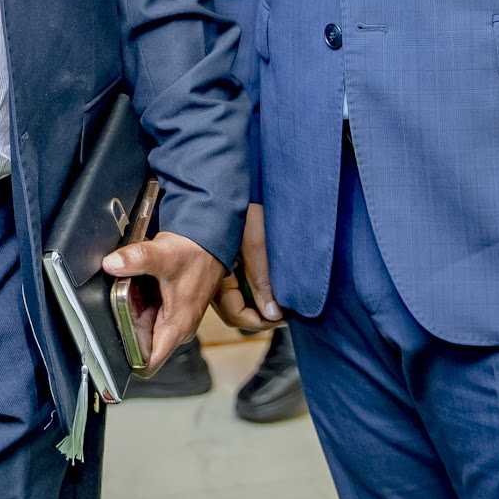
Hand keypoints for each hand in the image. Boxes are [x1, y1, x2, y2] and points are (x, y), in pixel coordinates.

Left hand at [102, 230, 223, 375]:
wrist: (207, 239)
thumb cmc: (195, 252)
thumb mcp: (163, 254)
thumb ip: (136, 258)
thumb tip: (111, 264)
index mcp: (177, 327)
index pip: (149, 363)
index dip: (128, 362)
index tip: (109, 350)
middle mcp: (176, 328)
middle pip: (140, 345)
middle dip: (124, 332)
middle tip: (112, 309)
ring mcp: (173, 319)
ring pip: (140, 328)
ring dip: (128, 316)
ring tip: (122, 295)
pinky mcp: (169, 308)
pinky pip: (144, 314)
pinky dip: (135, 304)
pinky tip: (130, 289)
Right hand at [211, 203, 283, 334]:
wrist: (229, 178)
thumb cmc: (238, 202)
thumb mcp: (254, 240)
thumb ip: (261, 278)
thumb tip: (271, 313)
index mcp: (212, 272)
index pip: (235, 314)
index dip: (260, 321)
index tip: (283, 317)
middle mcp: (212, 275)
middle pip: (235, 310)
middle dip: (260, 315)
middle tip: (286, 312)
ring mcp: (218, 268)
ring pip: (237, 299)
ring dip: (259, 302)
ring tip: (283, 298)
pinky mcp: (226, 258)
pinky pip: (239, 283)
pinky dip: (255, 288)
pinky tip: (271, 282)